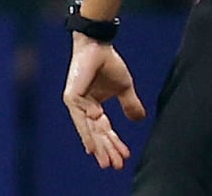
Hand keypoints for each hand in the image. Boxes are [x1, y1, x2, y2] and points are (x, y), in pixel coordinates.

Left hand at [63, 33, 146, 168]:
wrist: (98, 46)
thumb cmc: (109, 64)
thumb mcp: (124, 88)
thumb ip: (129, 105)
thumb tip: (140, 120)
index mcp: (93, 108)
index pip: (106, 130)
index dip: (115, 143)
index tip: (124, 157)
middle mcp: (83, 109)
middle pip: (97, 134)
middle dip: (107, 150)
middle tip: (115, 165)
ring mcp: (76, 104)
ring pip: (89, 130)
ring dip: (98, 146)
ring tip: (105, 161)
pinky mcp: (72, 97)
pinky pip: (80, 118)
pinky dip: (87, 132)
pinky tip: (93, 145)